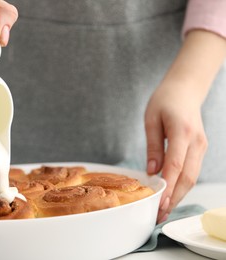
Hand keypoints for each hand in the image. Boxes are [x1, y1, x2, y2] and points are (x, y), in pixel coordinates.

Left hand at [145, 80, 206, 222]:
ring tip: (163, 210)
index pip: (175, 165)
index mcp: (182, 132)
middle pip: (187, 177)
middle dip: (174, 198)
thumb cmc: (165, 100)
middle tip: (159, 215)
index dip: (168, 187)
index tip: (159, 203)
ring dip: (179, 195)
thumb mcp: (151, 120)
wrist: (185, 89)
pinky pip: (192, 171)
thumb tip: (151, 171)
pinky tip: (171, 195)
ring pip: (192, 178)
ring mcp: (201, 146)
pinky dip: (182, 186)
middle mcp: (196, 142)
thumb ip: (152, 146)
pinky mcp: (200, 149)